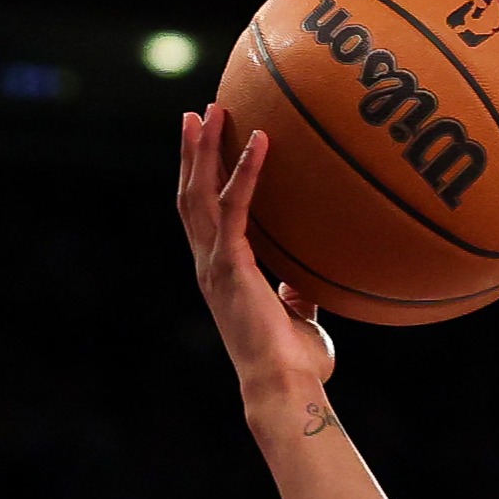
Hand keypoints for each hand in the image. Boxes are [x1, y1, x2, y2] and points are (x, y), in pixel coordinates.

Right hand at [176, 106, 337, 424]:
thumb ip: (297, 296)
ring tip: (211, 110)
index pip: (204, 218)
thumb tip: (307, 283)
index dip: (200, 181)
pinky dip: (246, 172)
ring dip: (204, 150)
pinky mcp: (231, 267)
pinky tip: (260, 141)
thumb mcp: (300, 319)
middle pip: (191, 197)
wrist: (285, 389)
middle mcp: (210, 266)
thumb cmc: (296, 365)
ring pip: (199, 195)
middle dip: (192, 153)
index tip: (206, 146)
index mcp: (222, 275)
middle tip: (197, 112)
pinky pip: (236, 208)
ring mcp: (215, 265)